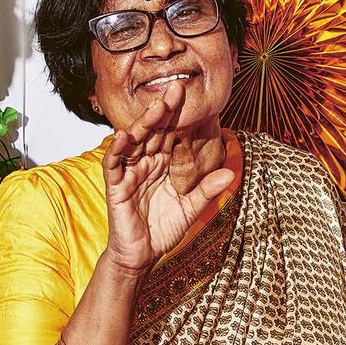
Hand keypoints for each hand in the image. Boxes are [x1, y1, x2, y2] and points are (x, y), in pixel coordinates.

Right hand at [103, 82, 234, 273]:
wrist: (142, 256)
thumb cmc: (163, 230)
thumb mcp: (191, 208)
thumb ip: (207, 190)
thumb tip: (232, 173)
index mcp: (164, 164)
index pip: (172, 134)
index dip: (180, 116)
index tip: (192, 96)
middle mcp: (146, 163)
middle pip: (154, 131)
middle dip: (164, 110)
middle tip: (177, 88)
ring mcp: (129, 172)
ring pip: (134, 141)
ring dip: (144, 124)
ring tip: (156, 107)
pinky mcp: (116, 186)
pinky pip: (114, 163)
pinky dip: (117, 149)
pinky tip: (124, 136)